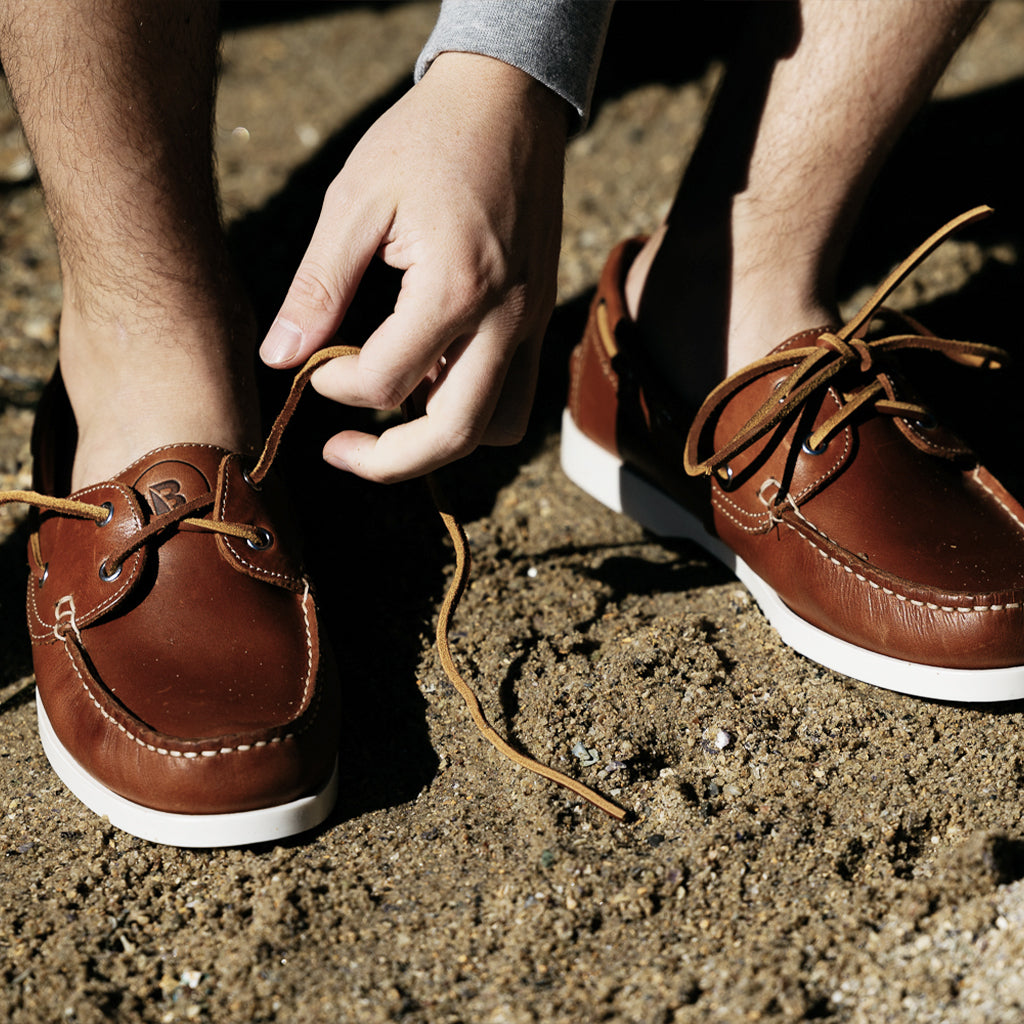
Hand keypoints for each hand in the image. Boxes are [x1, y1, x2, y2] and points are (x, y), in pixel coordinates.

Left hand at [259, 52, 568, 481]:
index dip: (335, 388)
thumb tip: (280, 358)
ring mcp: (530, 323)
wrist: (511, 99)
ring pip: (496, 427)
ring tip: (394, 404)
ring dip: (440, 436)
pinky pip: (514, 393)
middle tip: (341, 451)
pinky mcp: (538, 318)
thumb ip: (318, 286)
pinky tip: (431, 371)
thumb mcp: (356, 201)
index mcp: (456, 289)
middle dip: (389, 461)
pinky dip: (470, 404)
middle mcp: (505, 320)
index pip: (386, 383)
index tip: (312, 365)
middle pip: (453, 436)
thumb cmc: (429, 139)